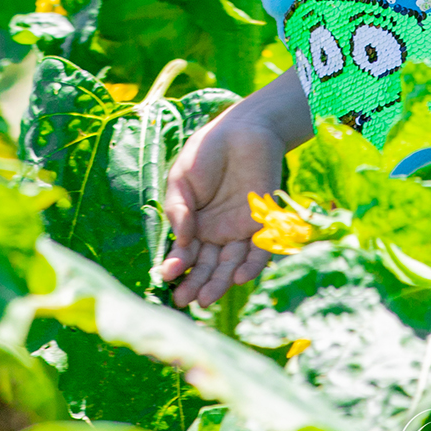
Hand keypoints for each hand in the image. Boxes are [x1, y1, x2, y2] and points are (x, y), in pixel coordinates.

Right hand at [160, 72, 311, 307]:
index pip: (186, 252)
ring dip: (220, 283)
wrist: (242, 129)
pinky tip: (239, 278)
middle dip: (195, 283)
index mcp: (196, 224)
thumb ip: (178, 209)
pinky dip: (252, 265)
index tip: (165, 276)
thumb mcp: (181, 178)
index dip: (176, 265)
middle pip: (207, 265)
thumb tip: (180, 240)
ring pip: (231, 264)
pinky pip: (260, 250)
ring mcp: (241, 229)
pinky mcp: (265, 222)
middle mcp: (219, 232)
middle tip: (182, 301)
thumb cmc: (207, 151)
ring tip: (205, 299)